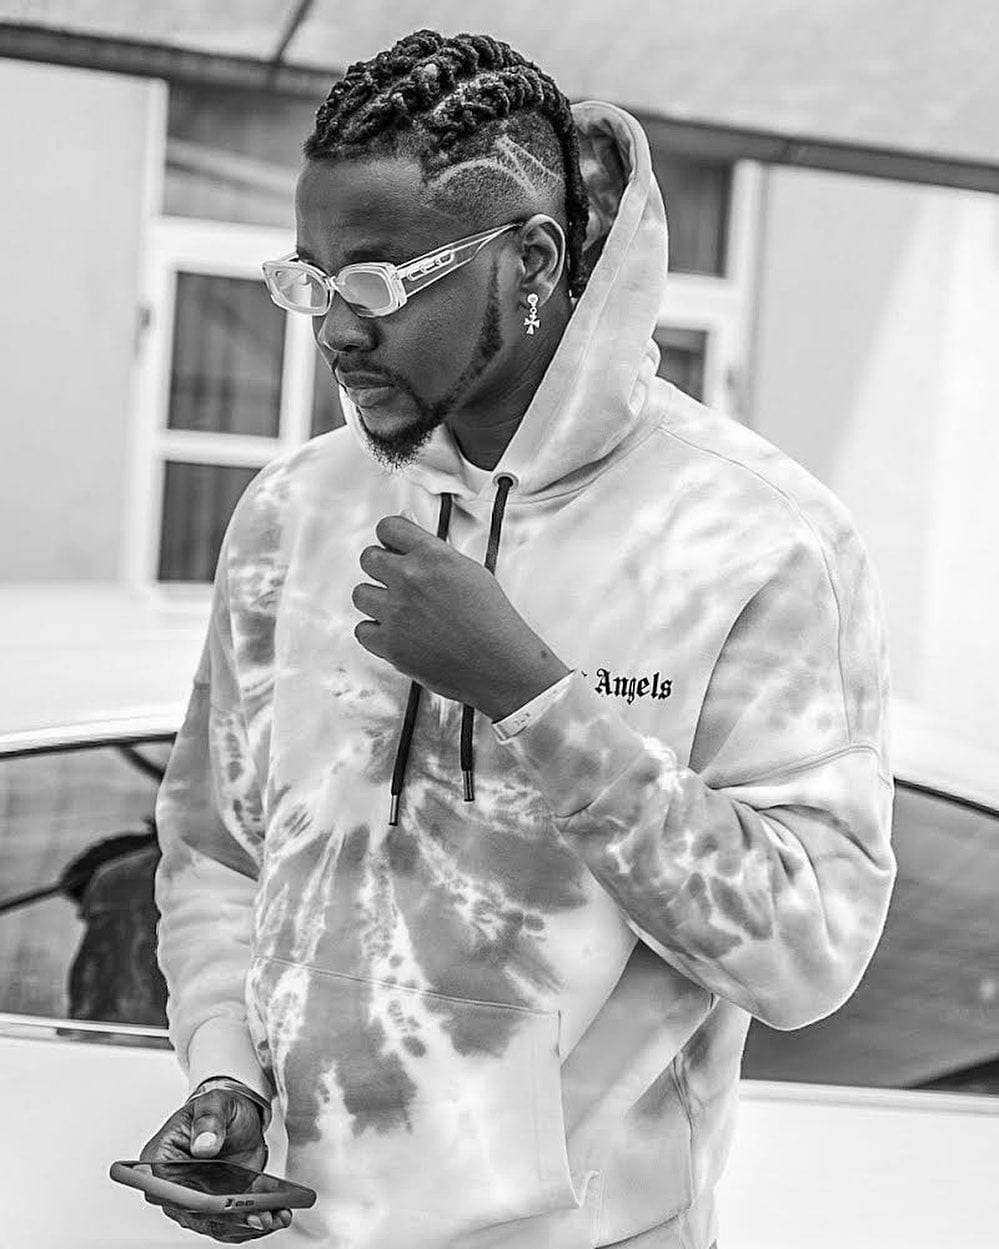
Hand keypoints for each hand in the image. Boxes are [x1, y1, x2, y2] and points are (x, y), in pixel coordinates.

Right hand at [139, 1089, 291, 1241]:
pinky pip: (232, 1224)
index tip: (220, 1204)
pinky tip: (276, 1216)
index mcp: (161, 1161)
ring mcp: (196, 1201)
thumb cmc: (217, 1109)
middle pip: (196, 1214)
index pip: (169, 1190)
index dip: (194, 1202)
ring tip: (274, 1217)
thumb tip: (203, 1146)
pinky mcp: (217, 1208)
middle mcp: (174, 1188)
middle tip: (260, 1216)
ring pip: (217, 1224)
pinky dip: (254, 1223)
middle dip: (228, 1220)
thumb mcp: (215, 1104)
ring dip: (246, 1225)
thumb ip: (208, 1122)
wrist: (235, 1118)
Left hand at [353, 515, 569, 718]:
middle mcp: (411, 580)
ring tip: (396, 609)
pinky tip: (394, 632)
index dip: (388, 537)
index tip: (390, 545)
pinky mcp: (390, 644)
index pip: (389, 528)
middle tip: (393, 580)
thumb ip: (437, 556)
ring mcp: (397, 612)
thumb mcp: (471, 572)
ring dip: (375, 599)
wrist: (499, 664)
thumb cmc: (493, 622)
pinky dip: (375, 632)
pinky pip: (362, 629)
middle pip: (368, 558)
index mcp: (433, 557)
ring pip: (360, 594)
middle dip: (380, 567)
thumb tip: (414, 546)